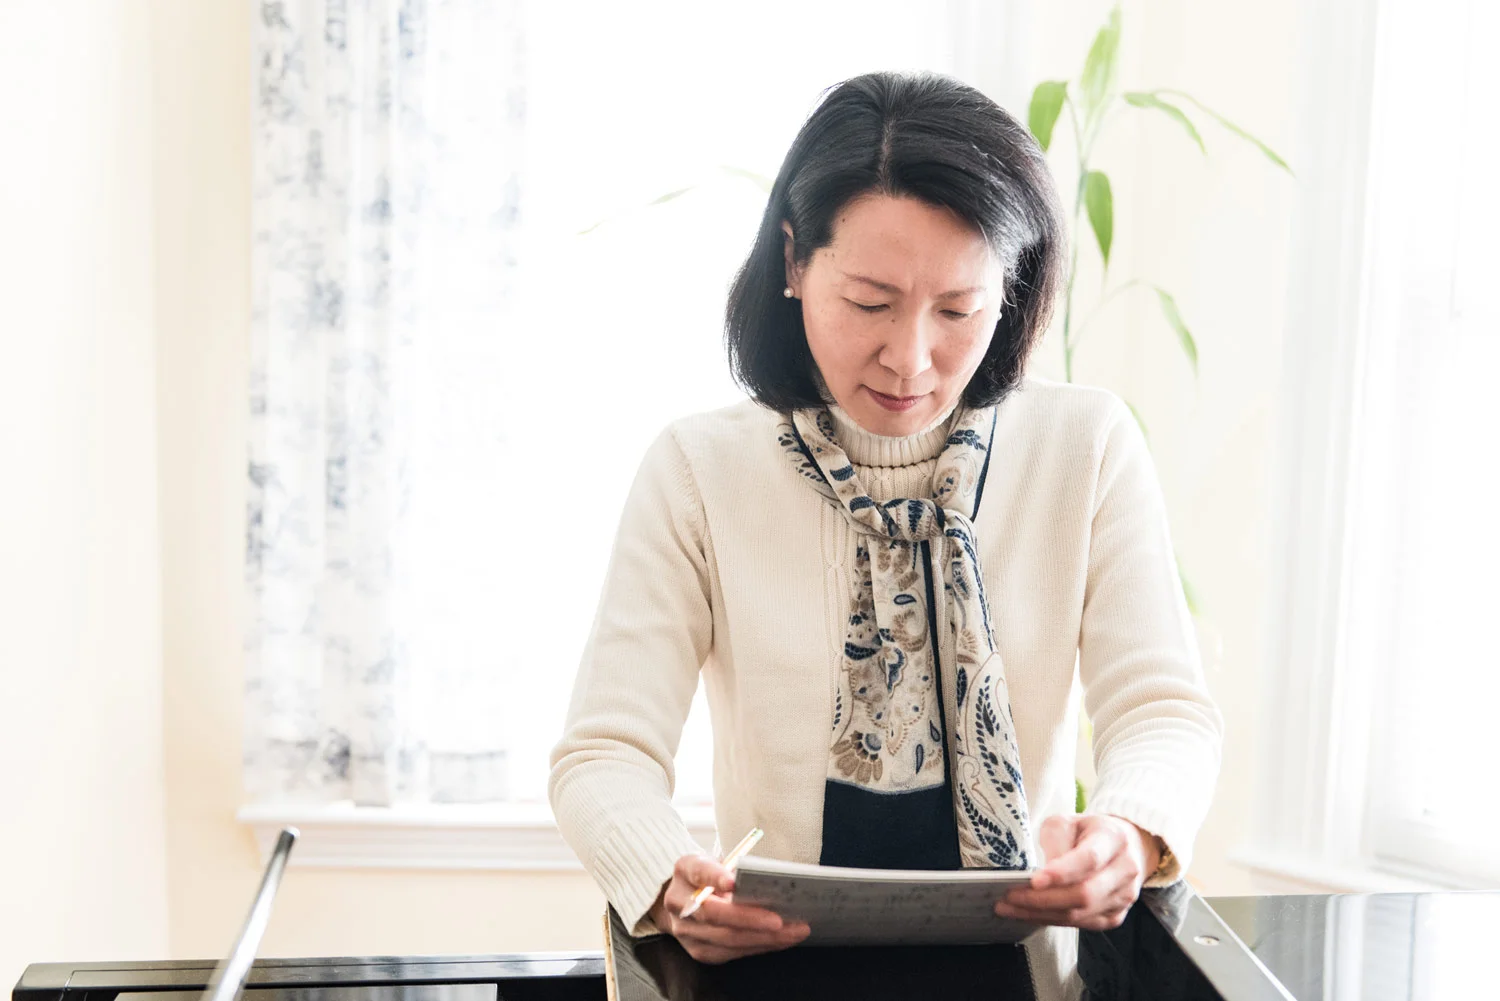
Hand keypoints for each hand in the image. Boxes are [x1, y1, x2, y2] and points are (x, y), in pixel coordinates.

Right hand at [649, 853, 810, 963]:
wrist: (685, 899)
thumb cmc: (712, 876)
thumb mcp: (720, 861)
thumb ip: (738, 869)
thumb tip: (774, 883)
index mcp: (685, 869)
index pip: (700, 872)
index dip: (716, 877)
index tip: (734, 881)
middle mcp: (679, 901)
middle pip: (714, 914)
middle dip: (751, 919)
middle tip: (781, 920)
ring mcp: (685, 930)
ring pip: (725, 939)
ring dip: (763, 938)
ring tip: (793, 932)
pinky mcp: (697, 951)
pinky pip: (730, 953)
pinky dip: (758, 947)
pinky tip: (779, 941)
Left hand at [993, 814, 1160, 930]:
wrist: (1125, 846)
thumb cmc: (1089, 832)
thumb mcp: (1068, 821)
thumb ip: (1055, 840)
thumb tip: (1043, 872)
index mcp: (1113, 839)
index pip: (1088, 859)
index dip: (1061, 873)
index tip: (1034, 880)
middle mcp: (1124, 870)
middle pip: (1084, 894)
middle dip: (1042, 899)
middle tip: (1010, 895)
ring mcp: (1123, 897)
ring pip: (1080, 914)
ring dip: (1041, 913)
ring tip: (1009, 907)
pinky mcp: (1115, 916)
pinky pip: (1080, 924)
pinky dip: (1051, 920)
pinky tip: (1029, 914)